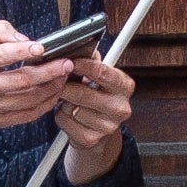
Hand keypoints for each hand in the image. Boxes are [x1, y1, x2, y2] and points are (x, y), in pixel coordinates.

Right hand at [0, 20, 75, 135]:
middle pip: (20, 82)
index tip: (41, 47)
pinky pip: (25, 116)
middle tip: (65, 64)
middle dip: (48, 72)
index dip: (22, 51)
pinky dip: (43, 106)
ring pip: (26, 100)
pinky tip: (52, 95)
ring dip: (50, 89)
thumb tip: (23, 38)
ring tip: (63, 77)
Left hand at [50, 49, 136, 178]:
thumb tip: (78, 48)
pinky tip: (69, 114)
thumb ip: (92, 63)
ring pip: (71, 107)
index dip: (82, 64)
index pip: (102, 71)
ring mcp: (107, 126)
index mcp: (125, 87)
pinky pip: (64, 120)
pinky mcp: (91, 139)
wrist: (100, 131)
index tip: (69, 60)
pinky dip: (61, 115)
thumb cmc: (97, 98)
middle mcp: (121, 108)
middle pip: (82, 92)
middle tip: (61, 81)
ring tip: (70, 100)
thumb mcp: (100, 78)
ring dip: (64, 102)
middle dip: (67, 85)